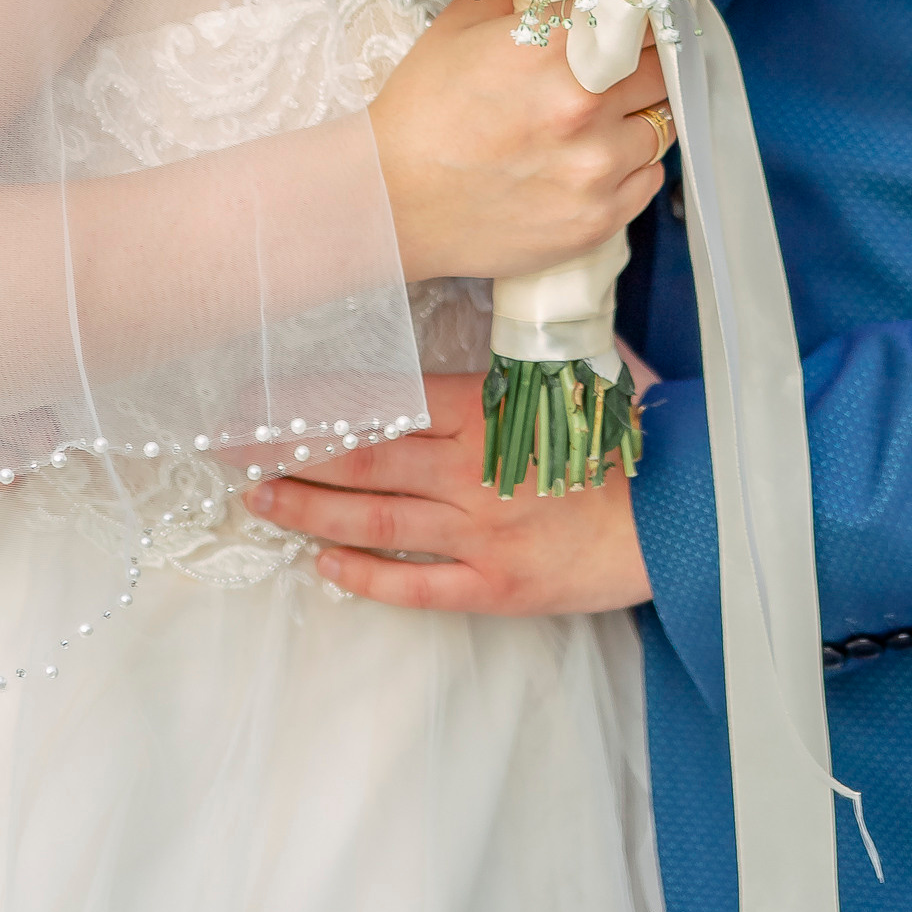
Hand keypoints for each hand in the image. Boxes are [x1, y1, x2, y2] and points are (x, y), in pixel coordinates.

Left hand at [247, 370, 651, 613]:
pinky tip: (323, 565)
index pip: (380, 400)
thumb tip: (471, 325)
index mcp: (486, 411)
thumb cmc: (628, 438)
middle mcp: (470, 471)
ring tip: (259, 499)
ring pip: (375, 519)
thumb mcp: (568, 381)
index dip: (314, 402)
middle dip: (288, 452)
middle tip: (228, 449)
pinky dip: (365, 576)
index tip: (260, 399)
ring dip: (310, 509)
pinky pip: (415, 585)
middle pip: (361, 457)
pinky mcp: (495, 586)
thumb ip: (510, 362)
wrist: (683, 514)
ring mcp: (478, 533)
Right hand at [368, 0, 669, 283]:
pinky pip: (650, 178)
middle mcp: (588, 105)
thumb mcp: (459, 28)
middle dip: (643, 64)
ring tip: (601, 121)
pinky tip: (594, 161)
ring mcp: (599, 168)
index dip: (638, 17)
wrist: (390, 203)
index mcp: (557, 48)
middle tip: (619, 70)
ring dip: (638, 117)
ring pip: (661, 125)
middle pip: (662, 69)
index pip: (639, 16)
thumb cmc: (420, 112)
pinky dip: (631, 166)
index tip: (633, 22)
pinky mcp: (600, 219)